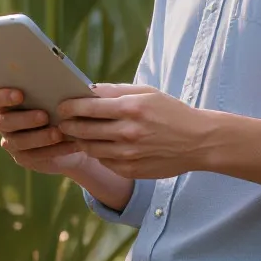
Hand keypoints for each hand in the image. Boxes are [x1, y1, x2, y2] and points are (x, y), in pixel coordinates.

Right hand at [0, 86, 112, 181]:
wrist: (70, 133)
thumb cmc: (58, 106)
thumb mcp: (54, 95)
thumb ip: (48, 88)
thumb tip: (54, 82)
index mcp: (4, 102)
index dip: (2, 97)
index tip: (20, 94)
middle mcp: (2, 122)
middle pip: (3, 122)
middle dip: (24, 119)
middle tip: (44, 116)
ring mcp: (11, 142)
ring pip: (18, 141)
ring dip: (39, 137)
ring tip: (58, 133)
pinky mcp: (23, 158)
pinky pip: (34, 156)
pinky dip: (53, 150)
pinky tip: (70, 144)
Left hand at [54, 84, 209, 181]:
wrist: (199, 142)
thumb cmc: (171, 112)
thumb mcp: (147, 93)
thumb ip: (116, 91)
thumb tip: (88, 90)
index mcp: (131, 109)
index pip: (88, 108)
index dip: (69, 107)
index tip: (61, 106)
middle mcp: (128, 133)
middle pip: (83, 130)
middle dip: (68, 125)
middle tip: (63, 122)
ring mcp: (129, 155)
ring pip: (90, 148)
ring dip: (80, 141)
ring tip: (78, 134)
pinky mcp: (131, 170)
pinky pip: (104, 162)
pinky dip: (98, 153)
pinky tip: (99, 146)